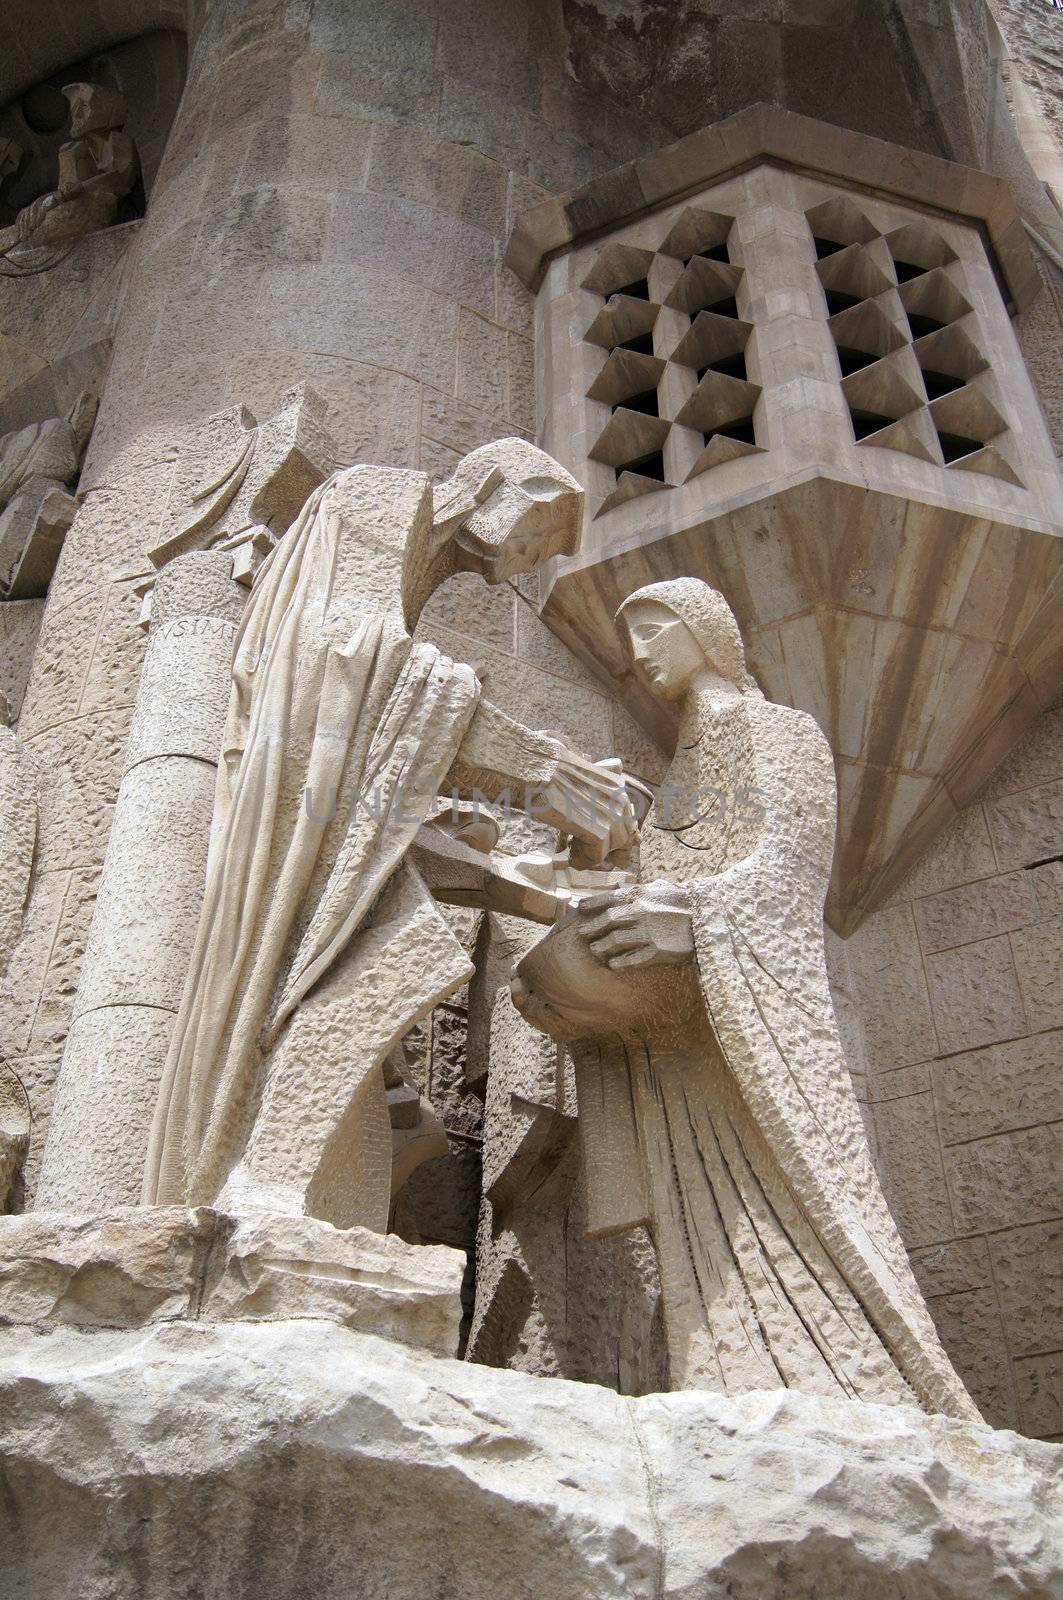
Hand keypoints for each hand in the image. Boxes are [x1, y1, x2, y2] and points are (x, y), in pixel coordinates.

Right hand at [536, 749, 637, 862]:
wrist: (535, 768)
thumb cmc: (548, 765)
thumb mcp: (578, 764)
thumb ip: (595, 775)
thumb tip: (600, 777)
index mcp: (616, 783)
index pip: (628, 818)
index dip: (617, 834)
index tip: (604, 843)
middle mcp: (619, 799)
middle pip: (624, 836)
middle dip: (608, 848)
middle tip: (587, 852)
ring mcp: (611, 816)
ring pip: (612, 847)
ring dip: (593, 854)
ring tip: (575, 854)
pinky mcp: (598, 832)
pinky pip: (597, 856)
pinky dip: (584, 860)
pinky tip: (572, 858)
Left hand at [573, 880, 692, 969]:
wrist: (707, 918)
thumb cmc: (684, 901)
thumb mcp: (661, 887)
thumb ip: (640, 888)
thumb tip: (621, 887)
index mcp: (641, 895)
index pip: (609, 899)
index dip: (592, 904)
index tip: (580, 909)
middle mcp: (641, 912)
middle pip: (608, 920)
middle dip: (592, 927)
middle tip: (581, 933)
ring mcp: (649, 932)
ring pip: (616, 940)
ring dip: (602, 946)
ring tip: (594, 950)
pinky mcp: (658, 950)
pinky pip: (633, 958)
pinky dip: (621, 962)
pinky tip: (613, 964)